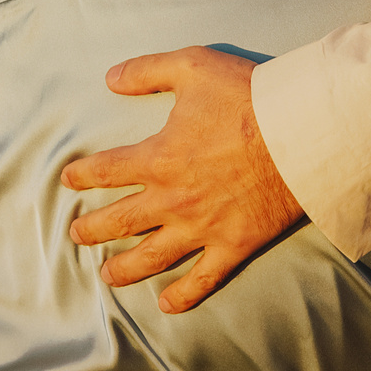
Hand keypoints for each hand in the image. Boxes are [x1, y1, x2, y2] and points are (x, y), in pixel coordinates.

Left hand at [62, 46, 304, 313]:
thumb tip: (109, 78)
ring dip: (123, 268)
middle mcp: (173, 199)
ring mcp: (202, 228)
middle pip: (120, 221)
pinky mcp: (233, 245)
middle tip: (77, 234)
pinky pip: (202, 278)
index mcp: (159, 158)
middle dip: (93, 229)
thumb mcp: (193, 65)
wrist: (302, 132)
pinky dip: (182, 295)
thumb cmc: (249, 96)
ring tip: (106, 275)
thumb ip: (147, 71)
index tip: (69, 180)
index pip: (107, 170)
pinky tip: (166, 305)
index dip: (83, 175)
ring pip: (151, 257)